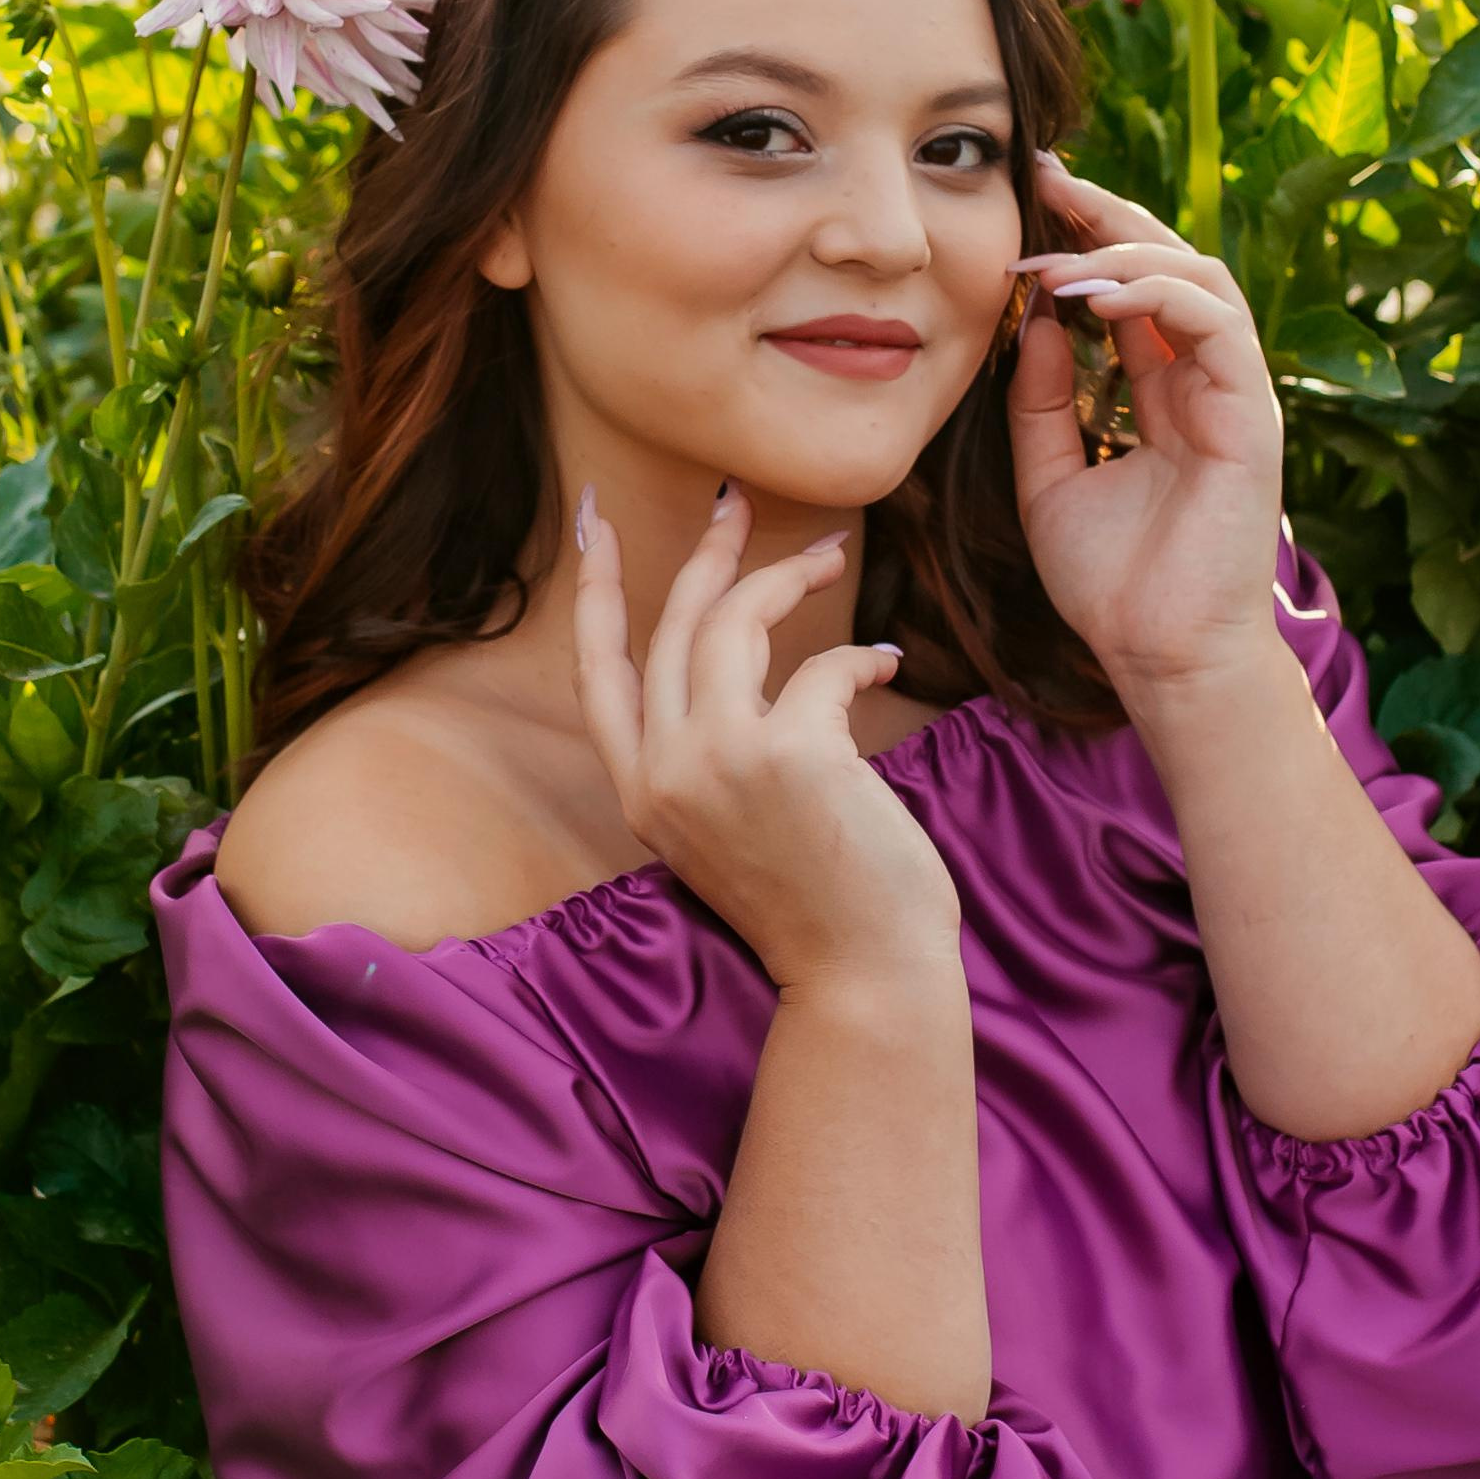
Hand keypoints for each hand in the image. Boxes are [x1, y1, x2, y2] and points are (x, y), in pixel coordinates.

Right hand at [572, 484, 960, 989]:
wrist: (862, 976)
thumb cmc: (816, 904)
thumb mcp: (733, 827)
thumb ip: (716, 757)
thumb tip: (752, 669)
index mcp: (642, 794)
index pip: (597, 672)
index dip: (595, 591)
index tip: (595, 522)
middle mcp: (665, 774)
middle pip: (668, 627)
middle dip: (706, 552)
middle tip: (738, 502)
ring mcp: (719, 761)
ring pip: (732, 623)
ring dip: (784, 575)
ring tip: (831, 552)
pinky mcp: (788, 753)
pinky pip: (821, 663)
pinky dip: (858, 653)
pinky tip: (885, 660)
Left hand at [1007, 153, 1288, 707]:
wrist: (1158, 658)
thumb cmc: (1111, 586)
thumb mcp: (1048, 478)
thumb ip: (1039, 402)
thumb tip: (1031, 320)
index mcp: (1161, 393)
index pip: (1129, 290)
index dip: (1084, 235)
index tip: (1026, 197)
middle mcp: (1203, 382)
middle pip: (1168, 263)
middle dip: (1106, 212)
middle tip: (1043, 175)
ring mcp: (1232, 394)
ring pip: (1199, 278)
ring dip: (1125, 252)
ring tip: (1056, 258)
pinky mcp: (1251, 414)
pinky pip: (1217, 324)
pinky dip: (1158, 296)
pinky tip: (1095, 298)